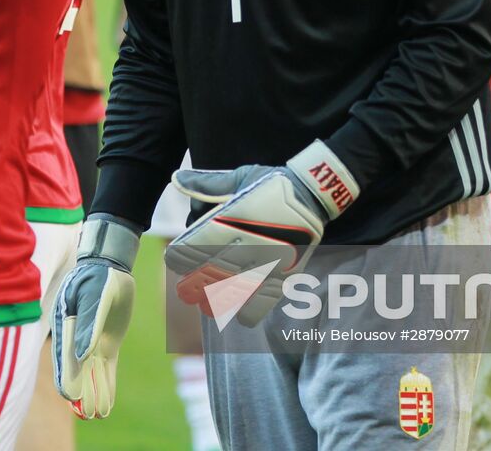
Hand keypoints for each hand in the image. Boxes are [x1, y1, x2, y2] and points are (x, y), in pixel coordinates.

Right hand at [52, 215, 139, 418]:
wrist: (110, 266)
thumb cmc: (98, 277)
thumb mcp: (96, 296)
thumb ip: (89, 324)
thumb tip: (82, 354)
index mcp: (66, 326)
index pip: (65, 357)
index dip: (68, 378)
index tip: (70, 397)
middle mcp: (76, 339)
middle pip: (78, 371)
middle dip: (82, 393)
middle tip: (87, 413)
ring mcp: (92, 343)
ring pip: (93, 374)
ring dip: (95, 394)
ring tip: (98, 414)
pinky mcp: (107, 344)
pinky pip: (106, 369)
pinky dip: (107, 385)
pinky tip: (108, 403)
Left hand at [165, 141, 358, 327]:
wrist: (314, 193)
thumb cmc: (273, 184)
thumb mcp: (240, 178)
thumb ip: (208, 184)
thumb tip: (178, 179)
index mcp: (230, 222)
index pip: (193, 249)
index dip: (179, 259)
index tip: (176, 260)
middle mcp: (244, 247)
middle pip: (206, 276)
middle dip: (192, 283)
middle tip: (186, 287)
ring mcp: (264, 265)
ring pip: (228, 294)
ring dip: (213, 299)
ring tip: (205, 300)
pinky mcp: (282, 278)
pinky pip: (259, 306)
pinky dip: (245, 312)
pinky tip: (238, 308)